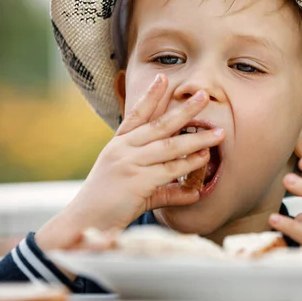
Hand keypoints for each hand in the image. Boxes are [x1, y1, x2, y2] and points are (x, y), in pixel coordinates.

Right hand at [36, 74, 224, 250]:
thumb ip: (164, 186)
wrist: (83, 223)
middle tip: (203, 96)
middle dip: (184, 110)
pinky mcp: (136, 182)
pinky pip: (169, 171)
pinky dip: (188, 166)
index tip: (164, 77)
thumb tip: (193, 191)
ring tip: (218, 133)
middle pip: (159, 125)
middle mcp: (123, 149)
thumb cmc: (106, 204)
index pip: (137, 114)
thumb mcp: (132, 186)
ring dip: (196, 140)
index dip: (151, 96)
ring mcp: (129, 164)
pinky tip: (203, 159)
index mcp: (118, 145)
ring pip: (170, 147)